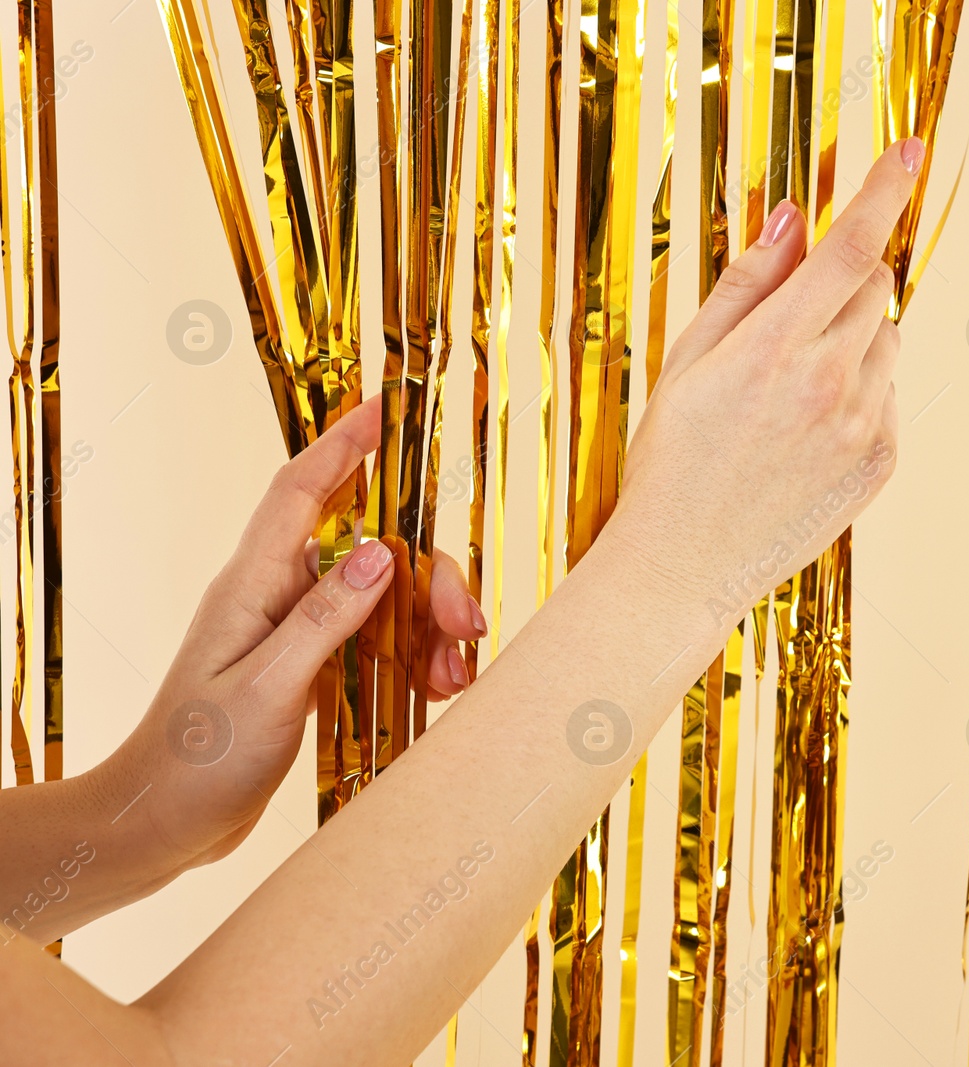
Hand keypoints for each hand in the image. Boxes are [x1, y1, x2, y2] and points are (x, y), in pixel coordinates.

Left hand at [113, 398, 484, 867]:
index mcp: (253, 585)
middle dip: (430, 578)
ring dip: (431, 629)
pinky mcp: (314, 669)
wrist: (165, 824)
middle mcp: (278, 596)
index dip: (344, 443)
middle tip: (466, 625)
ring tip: (454, 677)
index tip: (387, 407)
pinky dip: (417, 660)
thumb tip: (382, 553)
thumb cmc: (197, 759)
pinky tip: (437, 690)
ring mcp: (298, 632)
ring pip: (387, 599)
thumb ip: (325, 618)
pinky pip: (381, 643)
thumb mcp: (266, 688)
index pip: (301, 491)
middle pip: (373, 551)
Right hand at [609, 140, 918, 625]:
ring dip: (852, 339)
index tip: (907, 152)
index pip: (848, 249)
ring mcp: (863, 427)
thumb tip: (794, 217)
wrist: (684, 566)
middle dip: (840, 282)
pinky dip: (860, 391)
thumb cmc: (673, 460)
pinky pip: (888, 395)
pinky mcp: (882, 463)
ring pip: (886, 340)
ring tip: (790, 391)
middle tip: (788, 322)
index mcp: (775, 350)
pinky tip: (806, 431)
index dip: (881, 192)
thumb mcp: (689, 361)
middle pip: (872, 288)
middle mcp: (831, 385)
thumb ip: (748, 284)